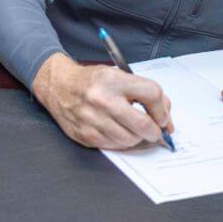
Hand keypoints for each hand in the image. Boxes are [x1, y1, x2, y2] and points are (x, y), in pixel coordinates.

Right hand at [32, 53, 173, 149]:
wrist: (57, 86)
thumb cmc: (91, 81)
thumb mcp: (117, 75)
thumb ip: (143, 92)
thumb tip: (165, 117)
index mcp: (113, 80)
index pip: (152, 94)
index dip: (162, 110)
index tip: (162, 117)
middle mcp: (102, 100)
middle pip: (144, 124)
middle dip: (154, 131)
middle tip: (154, 131)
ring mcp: (92, 119)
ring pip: (130, 140)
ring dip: (136, 137)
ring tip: (132, 128)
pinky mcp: (85, 135)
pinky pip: (114, 146)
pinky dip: (121, 142)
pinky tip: (117, 131)